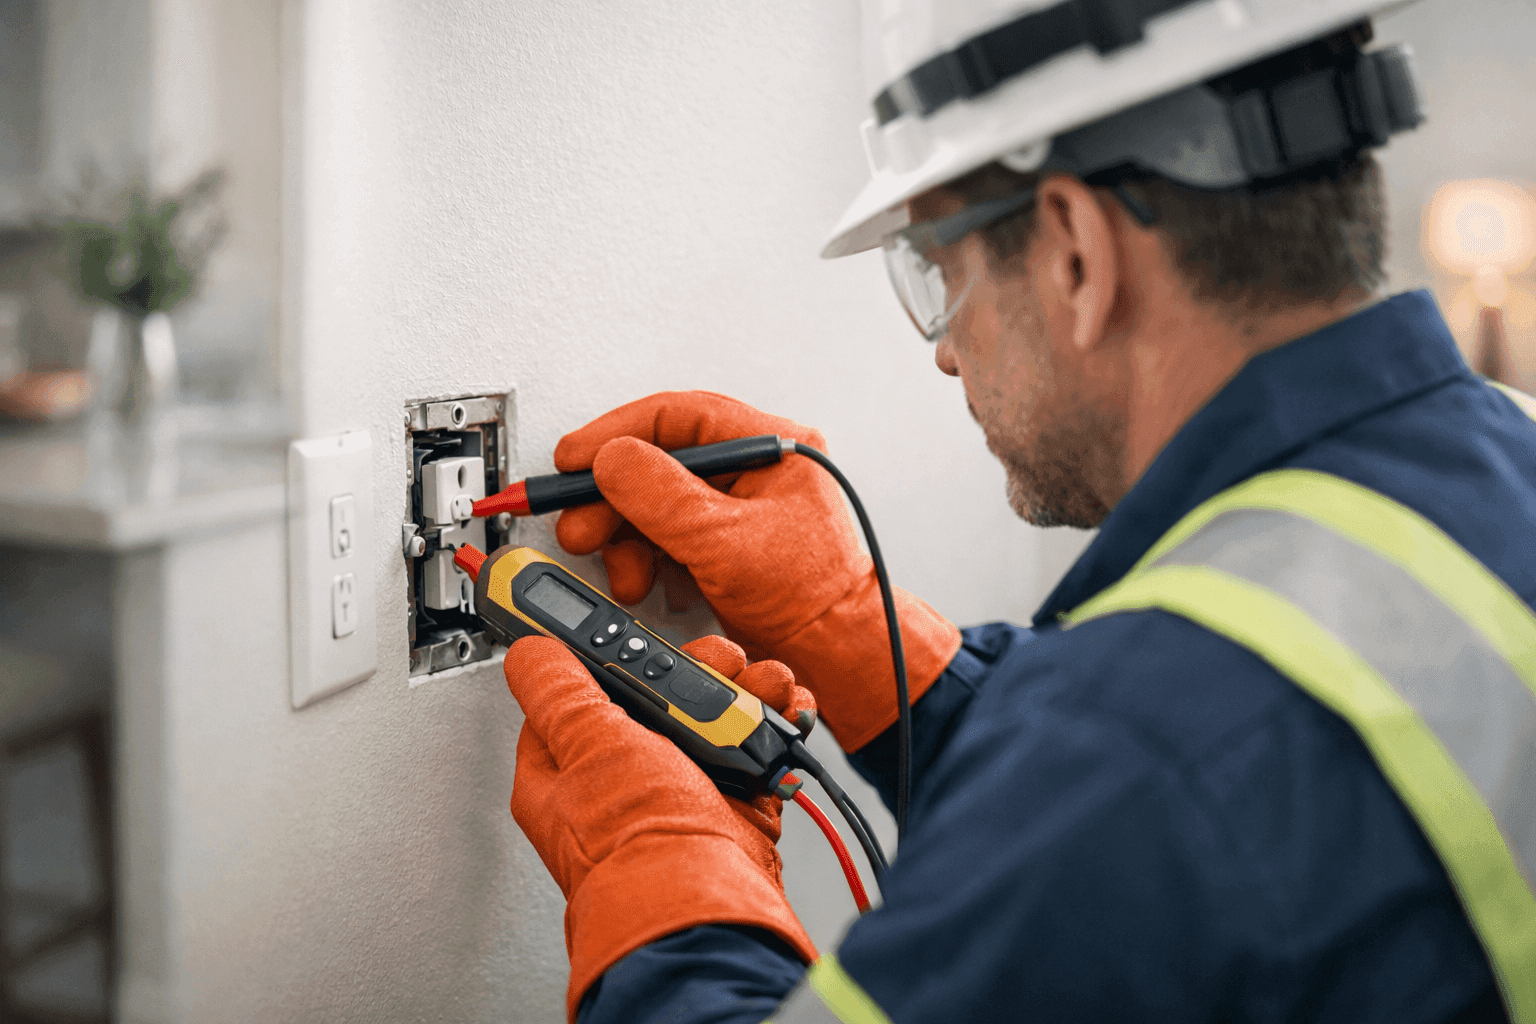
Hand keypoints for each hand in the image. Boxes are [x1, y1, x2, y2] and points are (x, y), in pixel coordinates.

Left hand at [506, 632, 816, 1020]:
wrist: (708, 905)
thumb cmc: (636, 845)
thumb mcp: (588, 745)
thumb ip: (559, 691)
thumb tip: (528, 652)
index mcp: (564, 772)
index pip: (572, 695)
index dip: (604, 658)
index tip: (630, 634)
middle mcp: (619, 782)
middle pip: (653, 696)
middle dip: (694, 671)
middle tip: (715, 665)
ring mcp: (677, 792)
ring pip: (709, 716)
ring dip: (743, 692)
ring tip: (757, 690)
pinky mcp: (731, 804)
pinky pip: (753, 747)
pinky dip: (773, 725)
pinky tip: (781, 714)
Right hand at [553, 390, 960, 750]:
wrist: (833, 654)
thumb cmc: (812, 598)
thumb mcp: (725, 540)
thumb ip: (662, 496)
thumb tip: (611, 460)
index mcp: (771, 446)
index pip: (678, 416)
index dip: (616, 434)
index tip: (574, 458)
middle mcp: (754, 468)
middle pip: (659, 461)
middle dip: (612, 497)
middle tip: (579, 522)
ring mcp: (737, 507)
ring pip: (656, 502)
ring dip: (624, 535)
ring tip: (617, 567)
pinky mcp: (723, 542)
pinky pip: (666, 534)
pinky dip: (644, 557)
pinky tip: (642, 579)